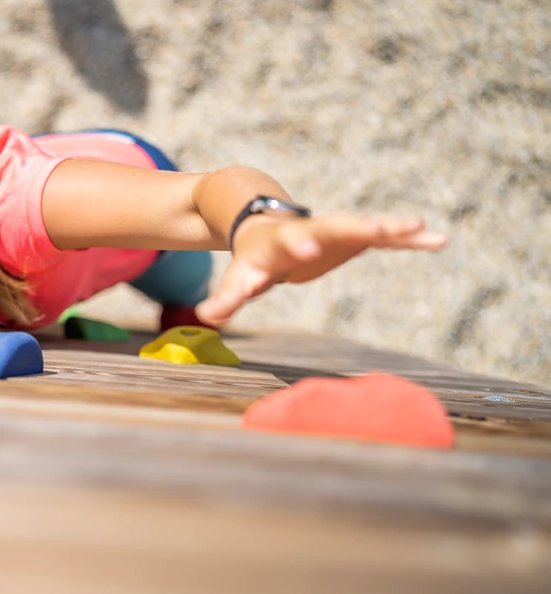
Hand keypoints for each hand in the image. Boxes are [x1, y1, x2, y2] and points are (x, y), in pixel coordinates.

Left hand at [195, 214, 446, 326]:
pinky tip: (439, 239)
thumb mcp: (240, 277)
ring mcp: (338, 230)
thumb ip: (227, 297)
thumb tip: (207, 315)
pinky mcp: (356, 237)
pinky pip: (387, 237)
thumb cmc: (253, 257)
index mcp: (282, 241)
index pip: (288, 243)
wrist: (266, 225)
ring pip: (367, 227)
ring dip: (391, 227)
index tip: (306, 248)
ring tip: (417, 225)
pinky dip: (411, 238)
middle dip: (353, 228)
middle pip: (333, 227)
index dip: (296, 246)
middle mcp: (313, 230)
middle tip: (376, 228)